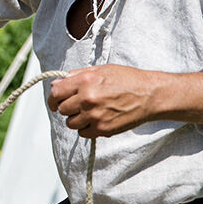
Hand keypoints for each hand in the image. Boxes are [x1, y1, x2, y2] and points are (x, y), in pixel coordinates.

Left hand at [47, 65, 202, 138]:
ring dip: (76, 118)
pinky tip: (96, 120)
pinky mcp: (103, 130)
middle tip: (76, 104)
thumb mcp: (100, 70)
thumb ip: (76, 76)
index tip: (55, 101)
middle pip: (61, 109)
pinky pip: (83, 133)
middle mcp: (87, 99)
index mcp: (85, 81)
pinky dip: (86, 128)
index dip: (53, 97)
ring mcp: (95, 116)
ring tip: (88, 112)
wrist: (149, 95)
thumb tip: (56, 84)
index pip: (56, 93)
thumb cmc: (125, 79)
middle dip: (66, 107)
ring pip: (70, 123)